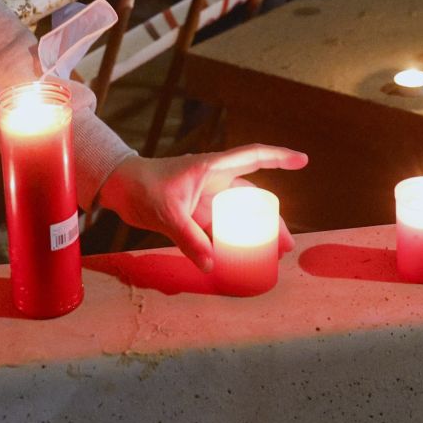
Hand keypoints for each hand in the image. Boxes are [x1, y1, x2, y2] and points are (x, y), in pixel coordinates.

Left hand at [97, 145, 309, 270]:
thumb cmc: (142, 187)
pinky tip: (237, 257)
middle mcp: (213, 180)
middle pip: (252, 196)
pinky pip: (219, 227)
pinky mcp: (194, 212)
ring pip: (238, 214)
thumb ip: (189, 238)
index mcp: (212, 167)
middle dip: (272, 217)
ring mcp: (205, 197)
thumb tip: (210, 265)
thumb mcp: (167, 213)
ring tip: (270, 253)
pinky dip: (230, 240)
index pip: (253, 156)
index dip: (280, 157)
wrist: (118, 188)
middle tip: (287, 243)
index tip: (303, 161)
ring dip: (253, 231)